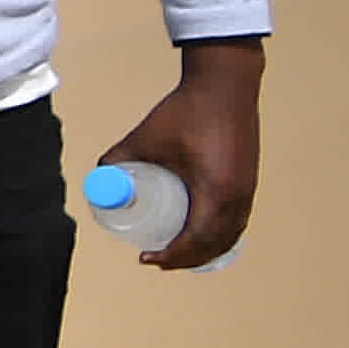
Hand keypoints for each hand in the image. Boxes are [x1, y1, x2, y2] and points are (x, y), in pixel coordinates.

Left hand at [106, 39, 264, 267]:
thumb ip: (118, 158)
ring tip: (178, 253)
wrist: (224, 87)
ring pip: (230, 234)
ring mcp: (247, 189)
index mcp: (215, 191)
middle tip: (157, 260)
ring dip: (206, 249)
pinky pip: (238, 220)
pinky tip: (204, 234)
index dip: (172, 256)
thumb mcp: (144, 137)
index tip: (146, 259)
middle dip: (187, 259)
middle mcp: (237, 196)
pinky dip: (222, 234)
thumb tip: (99, 178)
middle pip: (214, 244)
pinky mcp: (249, 180)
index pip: (195, 240)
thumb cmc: (184, 112)